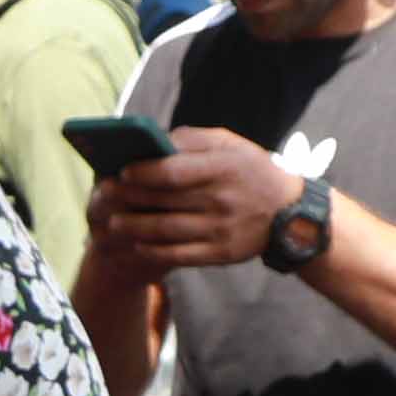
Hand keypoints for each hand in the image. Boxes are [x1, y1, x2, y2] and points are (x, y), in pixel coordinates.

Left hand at [85, 127, 296, 283]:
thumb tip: (154, 141)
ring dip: (135, 227)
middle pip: (165, 201)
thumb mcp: (231, 144)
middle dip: (130, 198)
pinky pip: (180, 255)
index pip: (174, 171)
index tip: (122, 170)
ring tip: (113, 222)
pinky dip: (154, 250)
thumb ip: (193, 140)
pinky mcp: (220, 254)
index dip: (144, 172)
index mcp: (223, 167)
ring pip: (167, 231)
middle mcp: (222, 199)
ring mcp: (221, 229)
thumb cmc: (251, 170)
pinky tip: (137, 243)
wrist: (290, 214)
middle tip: (105, 194)